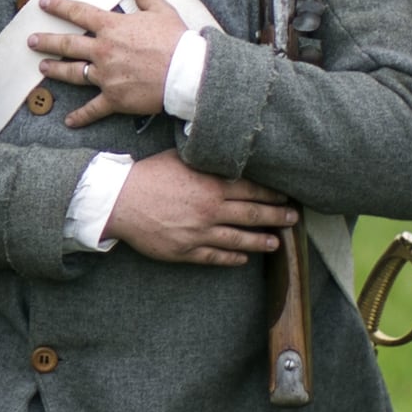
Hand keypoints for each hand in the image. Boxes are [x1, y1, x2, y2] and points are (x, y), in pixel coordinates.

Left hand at [33, 0, 186, 125]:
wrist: (187, 73)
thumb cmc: (176, 41)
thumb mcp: (161, 10)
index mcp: (113, 27)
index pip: (79, 13)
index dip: (59, 7)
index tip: (43, 3)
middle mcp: (104, 50)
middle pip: (67, 44)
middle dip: (47, 42)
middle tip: (31, 41)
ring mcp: (106, 76)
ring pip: (73, 73)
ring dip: (55, 70)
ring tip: (42, 68)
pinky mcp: (114, 98)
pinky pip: (93, 109)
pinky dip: (80, 116)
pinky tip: (69, 121)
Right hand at [102, 149, 297, 265]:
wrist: (118, 201)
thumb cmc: (146, 175)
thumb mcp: (178, 158)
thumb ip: (204, 160)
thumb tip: (221, 153)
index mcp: (211, 185)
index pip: (251, 190)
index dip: (271, 194)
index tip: (286, 197)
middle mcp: (210, 210)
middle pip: (252, 214)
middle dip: (276, 217)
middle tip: (293, 219)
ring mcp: (199, 233)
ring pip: (238, 239)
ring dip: (260, 241)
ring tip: (276, 243)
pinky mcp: (185, 250)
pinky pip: (214, 257)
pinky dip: (231, 259)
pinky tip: (243, 259)